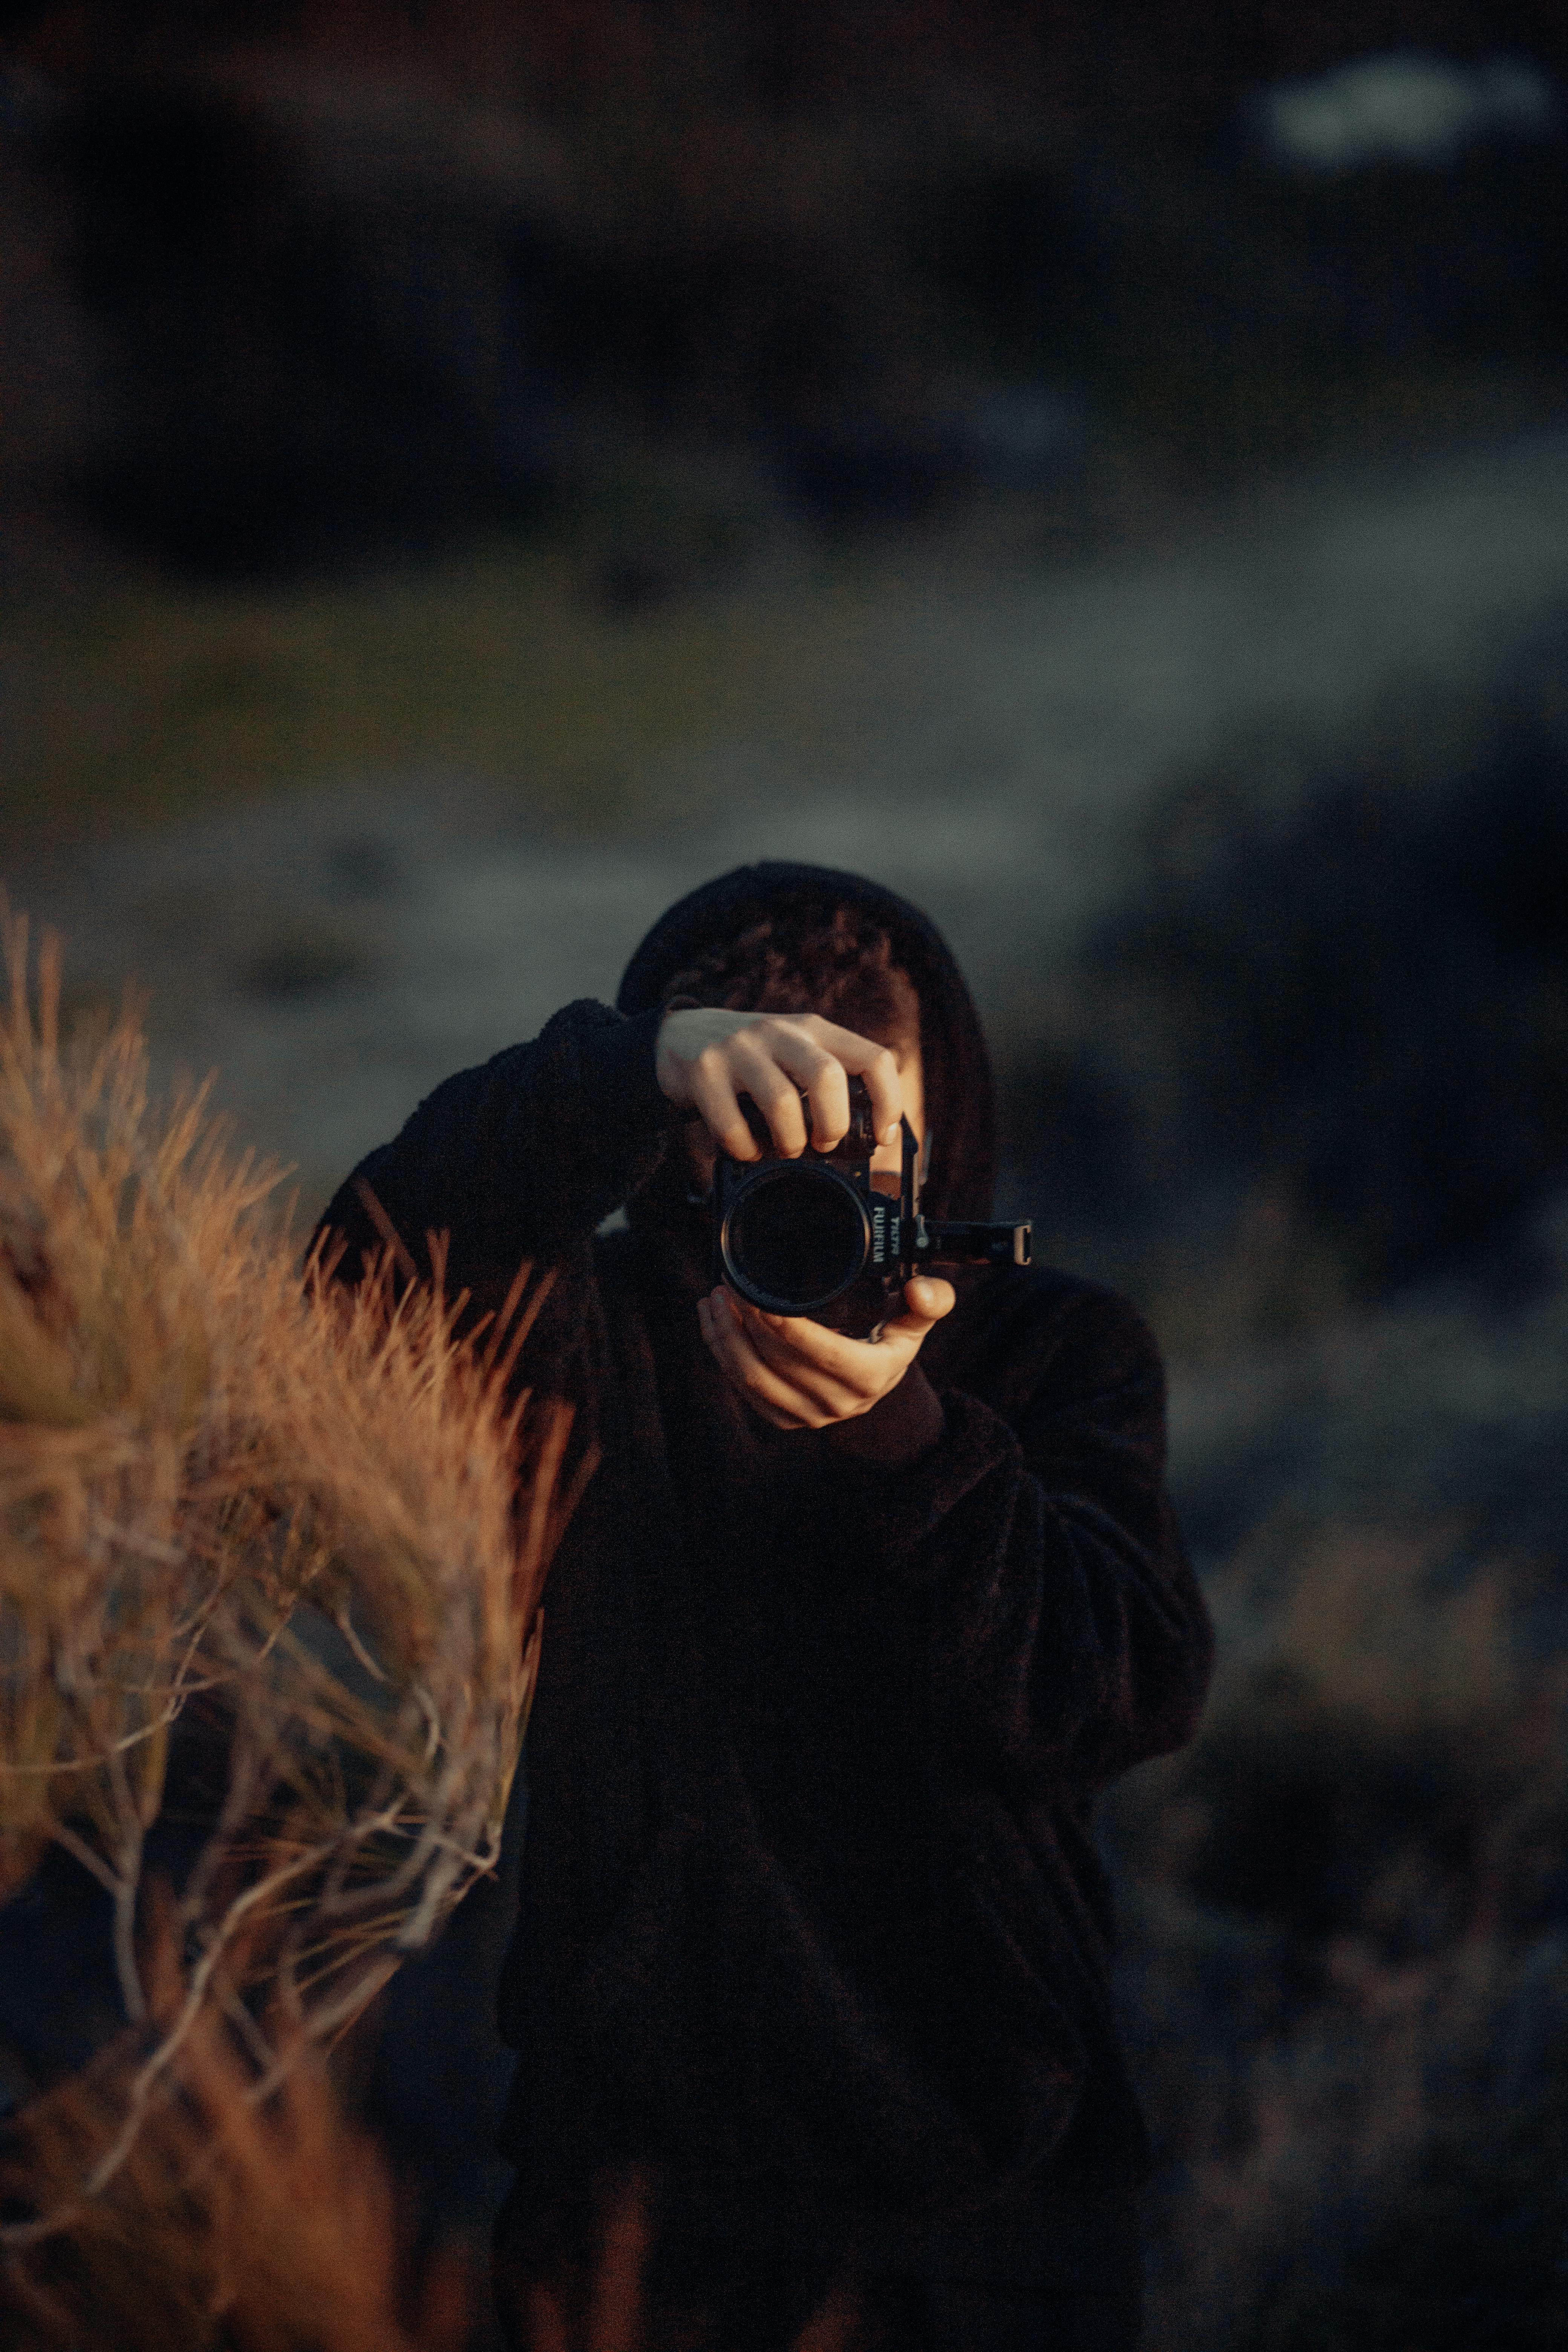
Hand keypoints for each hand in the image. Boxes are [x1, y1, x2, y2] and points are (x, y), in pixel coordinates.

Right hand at [655, 1007, 904, 1161]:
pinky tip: (747, 1148)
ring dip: (790, 1141)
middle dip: (833, 1125)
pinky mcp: (705, 1070)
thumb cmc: (750, 1057)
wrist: (680, 1035)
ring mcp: (740, 1048)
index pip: (874, 1058)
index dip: (887, 1102)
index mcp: (814, 1029)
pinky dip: (745, 1148)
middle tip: (824, 1143)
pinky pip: (733, 1124)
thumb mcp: (794, 1052)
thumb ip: (826, 1079)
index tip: (880, 1133)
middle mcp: (780, 1032)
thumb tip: (865, 1134)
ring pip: (783, 1102)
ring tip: (785, 1148)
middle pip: (828, 1078)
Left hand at [697, 1275, 955, 1429]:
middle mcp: (836, 1402)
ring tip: (714, 1299)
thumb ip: (930, 1300)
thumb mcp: (915, 1323)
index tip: (753, 1290)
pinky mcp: (782, 1419)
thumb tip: (922, 1290)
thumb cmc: (890, 1343)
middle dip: (743, 1321)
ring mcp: (806, 1415)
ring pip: (751, 1376)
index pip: (818, 1349)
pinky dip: (722, 1353)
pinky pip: (742, 1388)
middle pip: (775, 1361)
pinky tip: (713, 1322)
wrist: (875, 1387)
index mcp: (867, 1376)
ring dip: (724, 1337)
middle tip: (728, 1283)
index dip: (782, 1322)